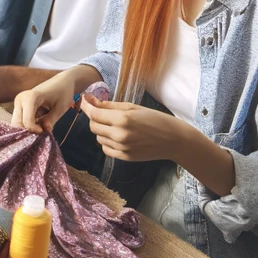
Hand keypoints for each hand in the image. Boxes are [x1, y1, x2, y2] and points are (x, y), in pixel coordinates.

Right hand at [12, 71, 81, 132]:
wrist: (62, 82)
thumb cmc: (63, 92)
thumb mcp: (61, 107)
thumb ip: (52, 119)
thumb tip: (45, 130)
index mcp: (30, 97)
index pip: (27, 121)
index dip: (35, 130)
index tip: (46, 130)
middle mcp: (20, 99)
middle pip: (17, 123)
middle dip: (29, 130)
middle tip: (43, 130)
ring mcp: (18, 102)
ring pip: (17, 123)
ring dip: (28, 128)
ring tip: (42, 125)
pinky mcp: (19, 106)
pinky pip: (20, 120)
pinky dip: (28, 125)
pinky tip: (39, 122)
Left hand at [80, 98, 198, 161]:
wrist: (173, 140)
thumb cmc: (156, 119)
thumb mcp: (133, 107)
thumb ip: (110, 105)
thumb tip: (90, 100)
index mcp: (123, 119)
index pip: (94, 113)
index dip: (86, 106)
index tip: (84, 101)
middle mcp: (120, 135)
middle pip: (93, 126)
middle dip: (94, 118)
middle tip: (103, 113)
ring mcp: (121, 148)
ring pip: (98, 138)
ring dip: (102, 130)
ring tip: (116, 125)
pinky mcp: (124, 157)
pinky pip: (106, 149)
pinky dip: (107, 142)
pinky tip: (118, 137)